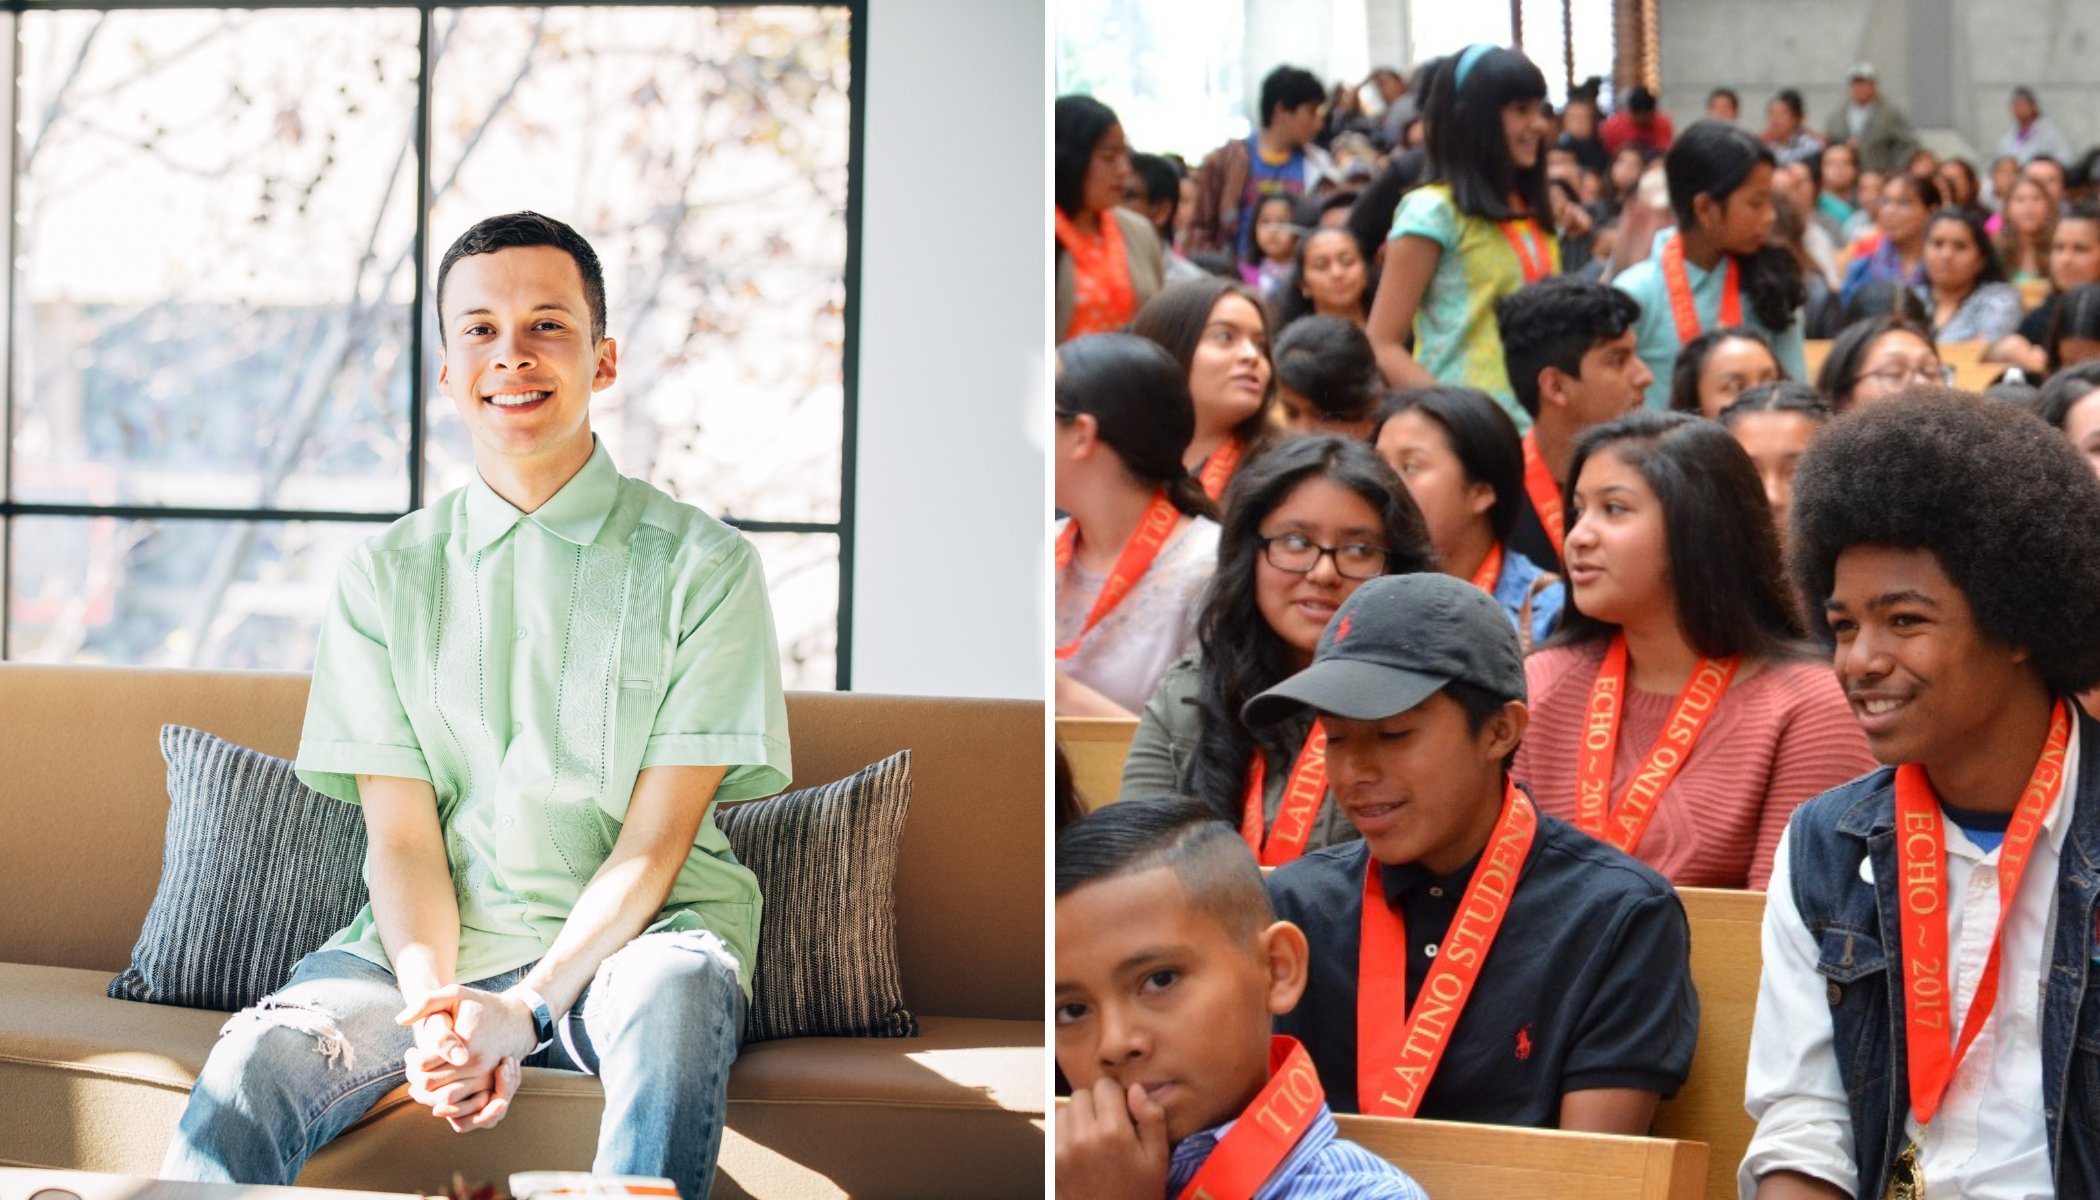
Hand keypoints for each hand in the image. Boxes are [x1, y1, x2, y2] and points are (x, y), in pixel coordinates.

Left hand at [398, 986, 536, 1130]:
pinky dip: (442, 1100)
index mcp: (466, 1042)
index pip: (423, 1064)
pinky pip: (458, 1104)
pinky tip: (436, 1085)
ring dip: (425, 1092)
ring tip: (422, 1076)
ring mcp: (483, 1078)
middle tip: (412, 1066)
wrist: (517, 1020)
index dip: (411, 1060)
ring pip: (441, 1099)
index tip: (410, 1052)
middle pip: (428, 1084)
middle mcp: (476, 1064)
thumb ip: (426, 1002)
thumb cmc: (481, 1006)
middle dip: (414, 1077)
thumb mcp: (456, 994)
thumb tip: (400, 1020)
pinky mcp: (487, 1087)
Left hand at [1054, 1077, 1167, 1199]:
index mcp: (1113, 1133)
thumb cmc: (1139, 1196)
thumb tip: (1135, 1087)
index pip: (1105, 1086)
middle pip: (1081, 1095)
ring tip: (1092, 1142)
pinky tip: (1079, 1154)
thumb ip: (1151, 1118)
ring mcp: (1061, 1152)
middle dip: (1095, 1105)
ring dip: (1077, 1119)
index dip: (1116, 1096)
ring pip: (1063, 1112)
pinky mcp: (1049, 1164)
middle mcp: (1082, 1138)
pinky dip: (1064, 1136)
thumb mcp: (1158, 1160)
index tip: (1122, 1113)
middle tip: (1108, 1128)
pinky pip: (1052, 1133)